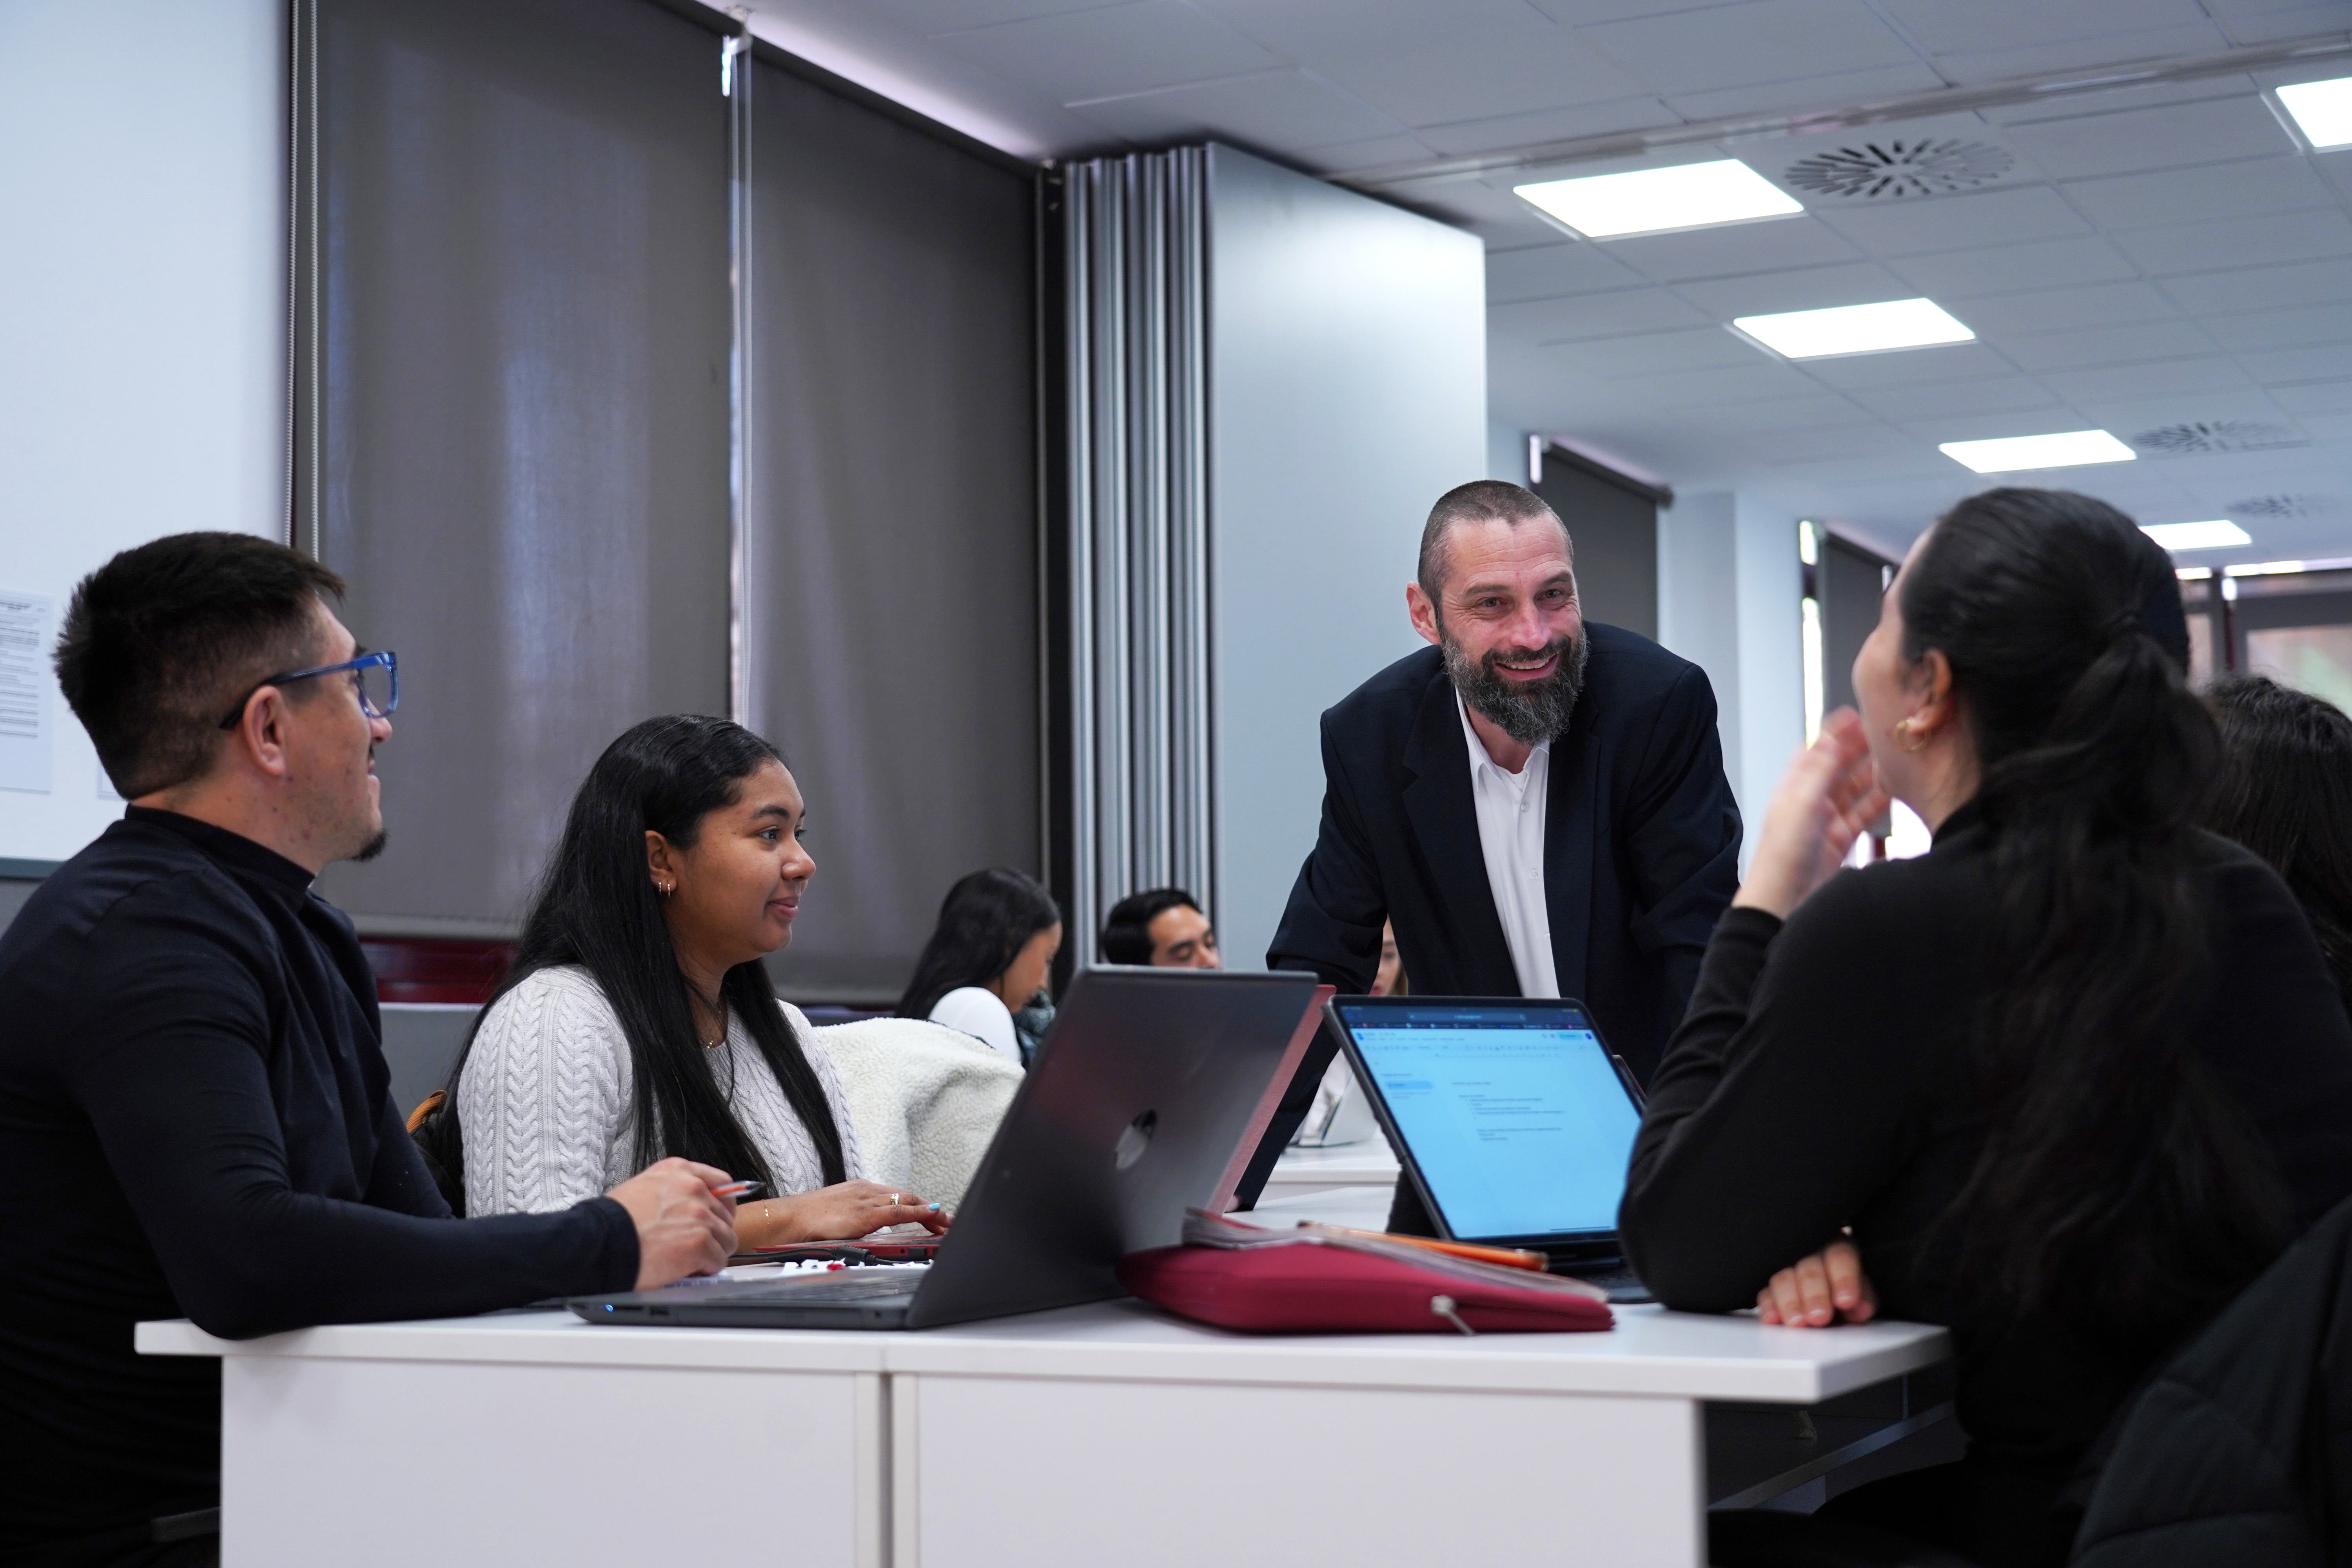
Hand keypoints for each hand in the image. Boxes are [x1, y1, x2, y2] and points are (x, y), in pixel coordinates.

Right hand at [607, 1158, 736, 1288]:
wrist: (600, 1245)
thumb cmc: (614, 1223)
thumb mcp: (645, 1188)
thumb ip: (674, 1191)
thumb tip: (695, 1205)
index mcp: (679, 1171)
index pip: (721, 1183)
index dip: (722, 1205)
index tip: (718, 1217)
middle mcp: (693, 1188)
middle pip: (725, 1215)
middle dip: (714, 1233)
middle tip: (695, 1245)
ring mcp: (699, 1214)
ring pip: (726, 1239)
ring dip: (711, 1252)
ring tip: (688, 1259)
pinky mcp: (699, 1242)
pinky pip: (718, 1260)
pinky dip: (705, 1269)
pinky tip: (686, 1269)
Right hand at [743, 1181, 952, 1245]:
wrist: (788, 1219)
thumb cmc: (807, 1220)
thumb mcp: (837, 1214)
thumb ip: (854, 1218)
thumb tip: (864, 1228)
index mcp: (859, 1190)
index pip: (895, 1195)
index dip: (916, 1204)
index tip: (930, 1213)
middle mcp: (866, 1190)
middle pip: (906, 1196)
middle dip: (928, 1208)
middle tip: (945, 1221)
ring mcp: (866, 1200)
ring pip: (907, 1201)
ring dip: (930, 1212)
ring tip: (946, 1223)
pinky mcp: (865, 1214)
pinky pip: (899, 1212)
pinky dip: (919, 1213)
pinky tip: (932, 1216)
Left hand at [1732, 708, 1889, 918]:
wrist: (1783, 902)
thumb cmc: (1781, 857)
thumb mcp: (1802, 805)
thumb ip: (1819, 771)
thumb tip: (1830, 737)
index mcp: (1793, 788)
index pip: (1815, 751)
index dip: (1834, 733)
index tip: (1856, 715)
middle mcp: (1808, 802)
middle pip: (1837, 768)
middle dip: (1859, 749)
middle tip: (1884, 732)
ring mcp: (1824, 822)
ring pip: (1853, 790)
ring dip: (1871, 774)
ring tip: (1893, 757)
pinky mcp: (1838, 841)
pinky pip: (1861, 816)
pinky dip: (1876, 803)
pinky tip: (1892, 792)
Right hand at [1757, 1239, 1876, 1327]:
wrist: (1823, 1289)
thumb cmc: (1843, 1287)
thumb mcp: (1860, 1290)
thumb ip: (1864, 1297)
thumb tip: (1861, 1309)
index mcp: (1836, 1247)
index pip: (1840, 1257)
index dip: (1843, 1279)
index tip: (1846, 1301)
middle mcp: (1808, 1252)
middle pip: (1809, 1269)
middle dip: (1814, 1294)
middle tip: (1820, 1316)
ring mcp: (1784, 1266)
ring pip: (1783, 1279)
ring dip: (1790, 1302)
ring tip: (1797, 1322)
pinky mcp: (1766, 1284)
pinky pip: (1763, 1293)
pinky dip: (1768, 1307)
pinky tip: (1773, 1319)